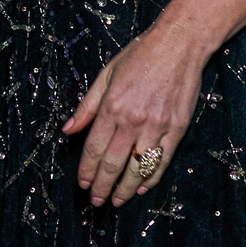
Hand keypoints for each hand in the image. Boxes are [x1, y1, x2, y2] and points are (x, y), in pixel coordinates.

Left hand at [62, 20, 205, 206]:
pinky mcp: (177, 129)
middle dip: (102, 185)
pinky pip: (162, 160)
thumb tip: (67, 130)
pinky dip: (152, 177)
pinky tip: (142, 188)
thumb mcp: (105, 75)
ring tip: (116, 201)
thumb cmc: (139, 56)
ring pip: (138, 167)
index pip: (94, 147)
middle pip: (113, 163)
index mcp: (112, 107)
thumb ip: (86, 106)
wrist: (177, 45)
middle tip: (95, 201)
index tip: (81, 184)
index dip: (86, 169)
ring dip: (126, 189)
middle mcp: (132, 120)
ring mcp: (157, 126)